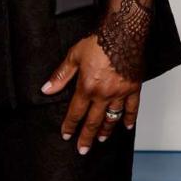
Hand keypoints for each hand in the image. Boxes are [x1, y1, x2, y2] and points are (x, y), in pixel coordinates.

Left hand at [41, 34, 140, 152]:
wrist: (123, 31)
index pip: (76, 113)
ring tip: (101, 140)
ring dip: (106, 131)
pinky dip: (129, 118)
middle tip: (83, 150)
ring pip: (112, 118)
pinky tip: (126, 126)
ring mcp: (120, 92)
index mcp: (87, 87)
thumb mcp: (74, 56)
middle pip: (93, 121)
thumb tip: (47, 89)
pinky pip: (132, 108)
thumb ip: (61, 76)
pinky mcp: (133, 87)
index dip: (70, 126)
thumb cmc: (100, 41)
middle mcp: (104, 94)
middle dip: (86, 137)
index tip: (67, 135)